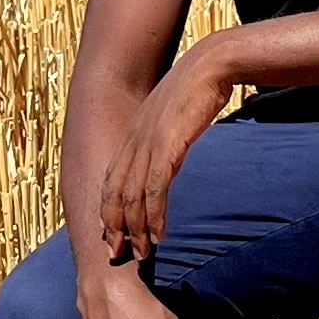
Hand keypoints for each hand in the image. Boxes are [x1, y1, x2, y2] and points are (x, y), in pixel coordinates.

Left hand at [99, 38, 235, 264]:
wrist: (212, 64)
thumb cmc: (198, 88)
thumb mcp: (173, 115)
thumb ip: (165, 137)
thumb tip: (168, 157)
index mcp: (134, 132)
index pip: (111, 178)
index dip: (107, 207)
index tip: (110, 231)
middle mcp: (134, 139)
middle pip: (114, 192)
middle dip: (114, 226)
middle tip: (117, 254)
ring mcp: (148, 144)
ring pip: (132, 197)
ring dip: (136, 229)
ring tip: (142, 253)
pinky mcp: (167, 147)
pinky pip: (155, 191)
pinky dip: (155, 216)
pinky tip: (160, 234)